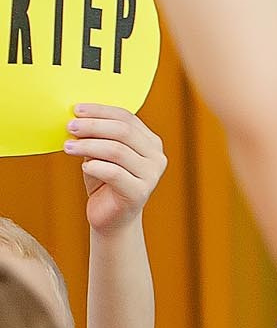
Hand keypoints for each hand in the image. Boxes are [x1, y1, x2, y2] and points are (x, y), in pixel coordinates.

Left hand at [67, 105, 164, 232]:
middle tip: (70, 127)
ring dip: (88, 146)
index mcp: (151, 143)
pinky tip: (84, 167)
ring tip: (68, 147)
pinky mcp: (139, 193)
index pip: (127, 118)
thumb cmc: (105, 181)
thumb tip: (78, 118)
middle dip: (93, 126)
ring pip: (117, 150)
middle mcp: (156, 157)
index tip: (77, 110)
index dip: (101, 111)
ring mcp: (151, 176)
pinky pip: (113, 173)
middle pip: (123, 131)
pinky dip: (94, 167)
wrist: (112, 217)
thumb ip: (98, 136)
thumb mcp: (101, 153)